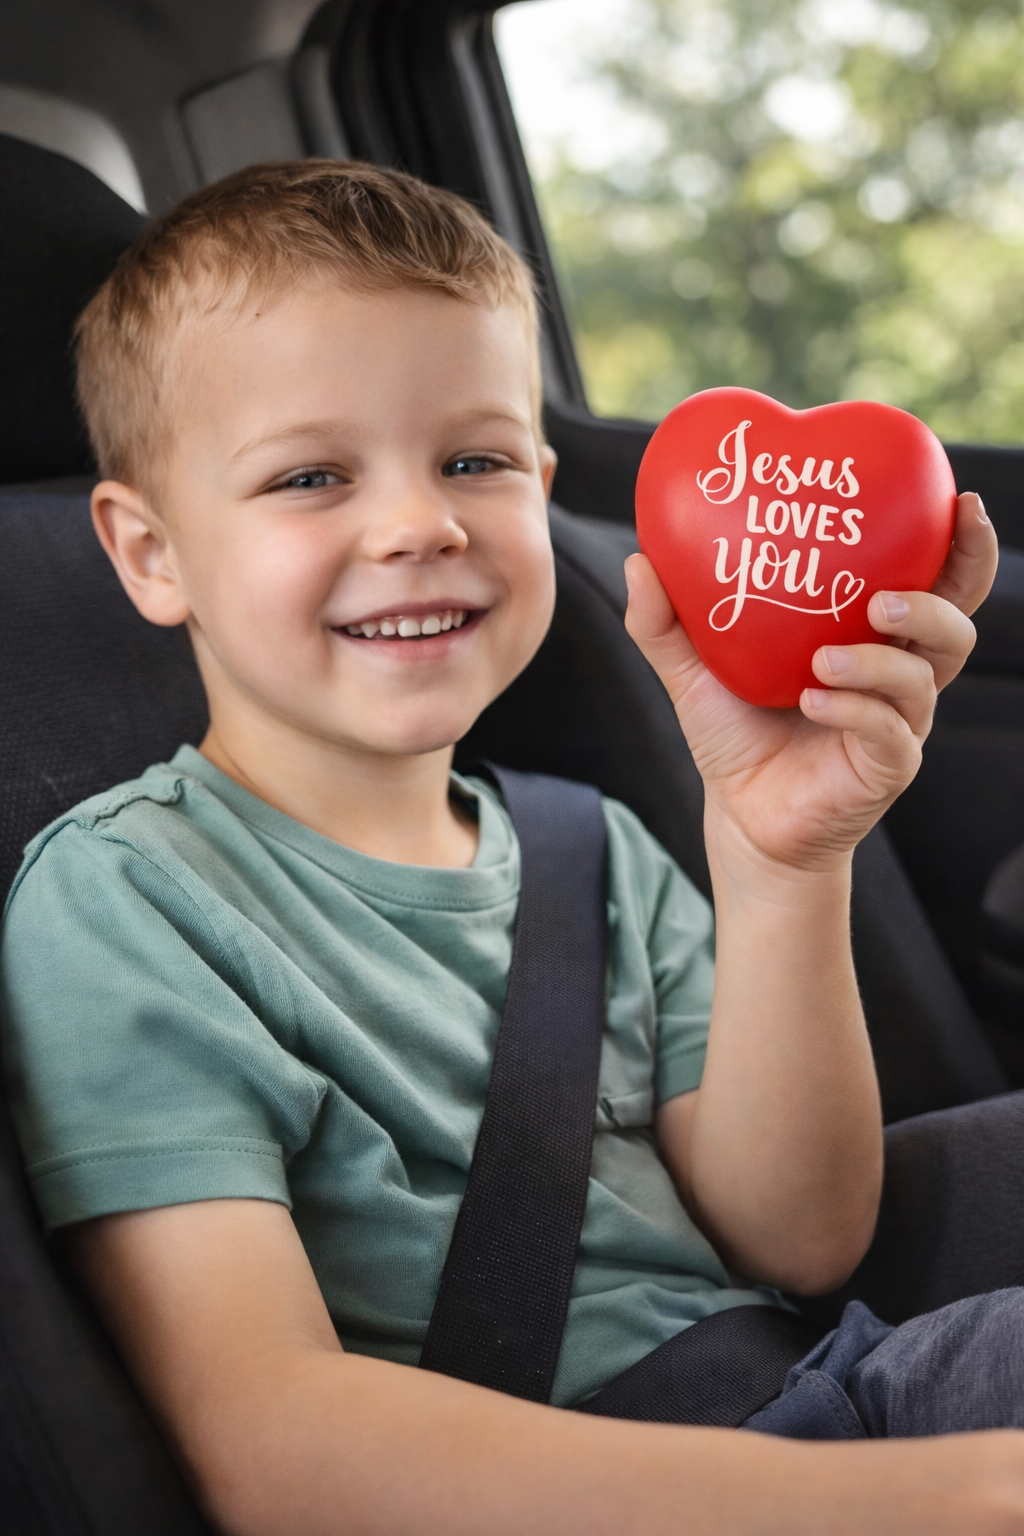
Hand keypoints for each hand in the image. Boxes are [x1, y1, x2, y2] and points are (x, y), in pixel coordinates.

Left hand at [625, 491, 996, 871]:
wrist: (738, 814)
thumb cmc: (734, 734)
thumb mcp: (692, 671)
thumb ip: (667, 621)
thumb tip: (638, 560)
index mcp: (870, 635)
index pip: (937, 581)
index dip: (960, 545)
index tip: (960, 503)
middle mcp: (897, 673)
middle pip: (954, 625)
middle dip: (937, 601)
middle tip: (884, 596)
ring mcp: (898, 722)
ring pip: (923, 678)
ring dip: (880, 661)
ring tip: (827, 657)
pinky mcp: (886, 767)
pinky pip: (888, 731)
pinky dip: (854, 709)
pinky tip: (813, 701)